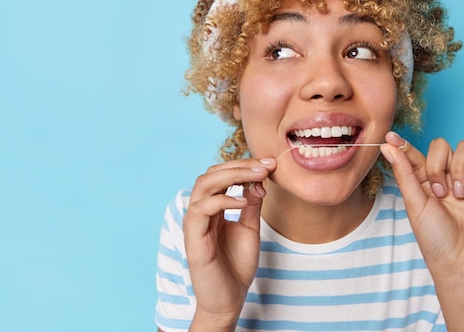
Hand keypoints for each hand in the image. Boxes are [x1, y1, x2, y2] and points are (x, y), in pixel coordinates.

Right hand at [183, 157, 275, 330]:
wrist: (229, 299)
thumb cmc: (236, 265)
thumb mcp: (250, 228)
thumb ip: (252, 204)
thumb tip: (259, 180)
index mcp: (211, 208)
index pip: (221, 174)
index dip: (244, 165)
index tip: (269, 163)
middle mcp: (200, 212)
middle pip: (211, 173)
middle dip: (239, 165)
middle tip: (265, 165)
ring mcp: (195, 224)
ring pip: (203, 185)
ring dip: (231, 175)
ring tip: (256, 177)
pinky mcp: (194, 239)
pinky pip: (201, 209)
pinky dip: (223, 200)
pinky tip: (243, 201)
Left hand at [380, 132, 463, 330]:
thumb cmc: (437, 242)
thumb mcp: (415, 205)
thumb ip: (404, 173)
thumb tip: (387, 145)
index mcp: (427, 183)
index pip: (416, 155)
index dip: (403, 145)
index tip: (390, 137)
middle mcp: (450, 179)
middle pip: (442, 146)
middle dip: (437, 163)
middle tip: (439, 192)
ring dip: (459, 165)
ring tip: (459, 194)